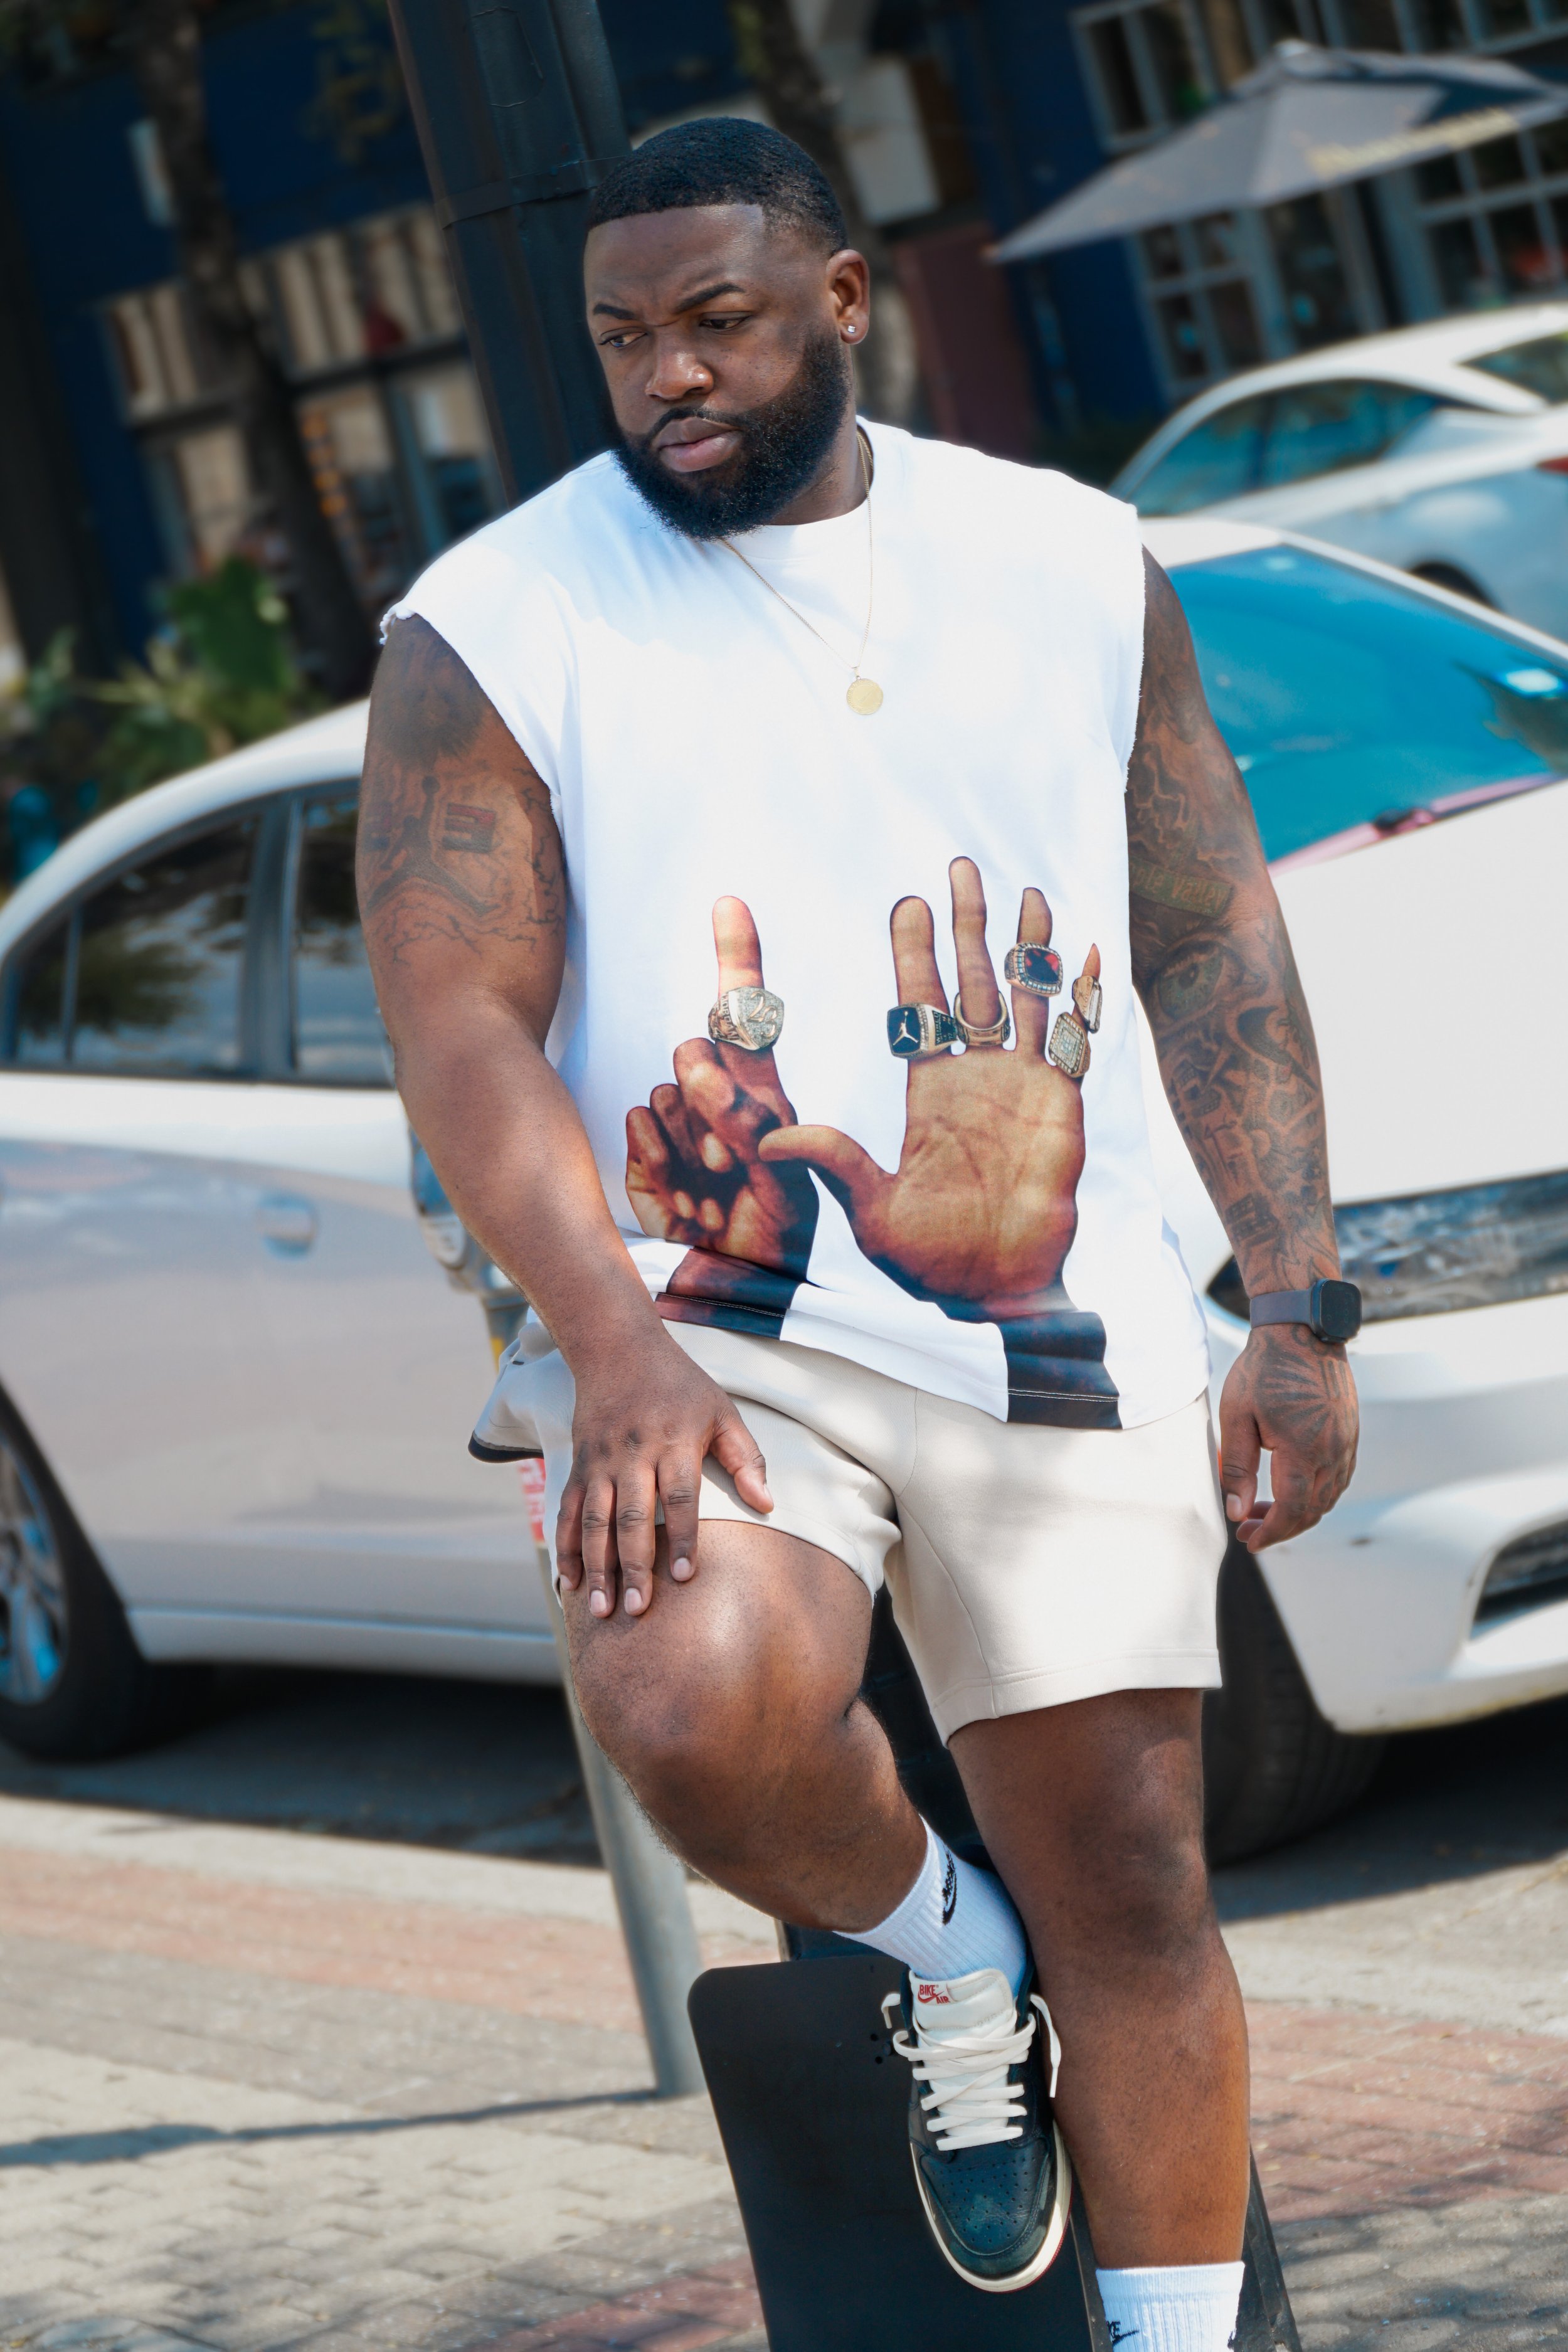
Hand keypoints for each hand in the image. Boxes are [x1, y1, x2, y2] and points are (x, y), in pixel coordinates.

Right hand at [556, 1325, 772, 1617]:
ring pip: (594, 1521)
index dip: (683, 1537)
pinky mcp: (577, 1464)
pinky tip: (571, 1583)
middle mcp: (633, 1453)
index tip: (686, 1577)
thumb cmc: (680, 1385)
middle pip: (633, 1517)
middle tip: (638, 1610)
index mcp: (674, 1441)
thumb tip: (767, 1504)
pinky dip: (565, 1549)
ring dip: (597, 1567)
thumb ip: (745, 1457)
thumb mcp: (722, 1411)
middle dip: (634, 1566)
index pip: (679, 1496)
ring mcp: (600, 1461)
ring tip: (602, 1610)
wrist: (617, 1348)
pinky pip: (566, 1512)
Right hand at [626, 897, 817, 1281]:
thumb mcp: (790, 1183)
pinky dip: (662, 1169)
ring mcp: (676, 1127)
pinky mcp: (642, 1156)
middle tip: (734, 1165)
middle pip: (695, 1052)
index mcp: (763, 1097)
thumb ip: (752, 1123)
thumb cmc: (778, 1241)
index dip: (738, 957)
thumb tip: (702, 1068)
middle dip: (714, 1106)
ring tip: (716, 1197)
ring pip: (667, 1094)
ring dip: (693, 1152)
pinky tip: (687, 1206)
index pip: (746, 1018)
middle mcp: (716, 1102)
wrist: (737, 1301)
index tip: (730, 903)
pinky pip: (638, 1125)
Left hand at [760, 859, 1096, 1316]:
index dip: (915, 954)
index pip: (918, 1005)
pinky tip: (1092, 950)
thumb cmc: (929, 1258)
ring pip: (1027, 997)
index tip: (908, 903)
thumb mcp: (868, 1209)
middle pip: (972, 983)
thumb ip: (831, 1163)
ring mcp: (1023, 1085)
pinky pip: (1078, 1038)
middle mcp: (975, 1075)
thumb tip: (770, 1136)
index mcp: (929, 1089)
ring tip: (1026, 891)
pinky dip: (1086, 995)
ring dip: (1027, 945)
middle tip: (961, 867)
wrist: (995, 1289)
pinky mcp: (1063, 1104)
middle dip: (968, 927)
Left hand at [1218, 1323, 1357, 1550]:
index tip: (1249, 1540)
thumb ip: (1237, 1467)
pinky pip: (1339, 1478)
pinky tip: (1291, 1490)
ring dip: (1299, 1513)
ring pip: (1329, 1497)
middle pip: (1313, 1511)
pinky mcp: (1351, 1434)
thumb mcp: (1238, 1415)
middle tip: (1249, 1531)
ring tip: (1263, 1511)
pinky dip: (1316, 1494)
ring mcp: (1347, 1443)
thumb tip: (1236, 1510)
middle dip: (1281, 1527)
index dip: (1271, 1531)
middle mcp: (1333, 1451)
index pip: (1292, 1510)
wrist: (1303, 1331)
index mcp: (1303, 1449)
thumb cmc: (1264, 1370)